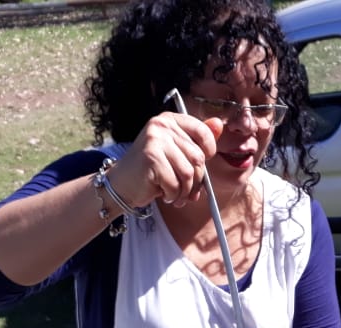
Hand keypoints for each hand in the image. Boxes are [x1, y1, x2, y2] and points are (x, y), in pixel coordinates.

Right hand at [103, 114, 223, 208]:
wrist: (121, 184)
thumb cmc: (152, 170)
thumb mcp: (176, 152)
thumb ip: (197, 140)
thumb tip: (219, 124)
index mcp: (170, 120)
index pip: (203, 131)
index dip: (209, 151)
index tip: (200, 164)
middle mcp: (162, 125)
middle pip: (198, 157)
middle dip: (196, 181)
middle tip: (186, 191)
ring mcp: (155, 140)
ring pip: (189, 173)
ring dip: (185, 191)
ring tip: (175, 195)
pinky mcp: (151, 158)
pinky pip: (175, 183)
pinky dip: (173, 195)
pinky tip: (164, 194)